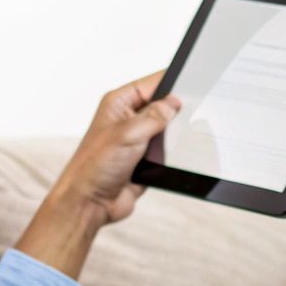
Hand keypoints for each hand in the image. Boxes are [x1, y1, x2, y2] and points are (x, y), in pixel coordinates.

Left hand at [15, 71, 179, 277]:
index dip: (173, 82)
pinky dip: (173, 154)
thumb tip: (174, 103)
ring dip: (175, 136)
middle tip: (191, 115)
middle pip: (163, 106)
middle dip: (177, 112)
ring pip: (168, 130)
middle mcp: (129, 118)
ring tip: (178, 140)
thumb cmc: (95, 166)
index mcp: (119, 103)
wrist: (90, 203)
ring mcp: (138, 139)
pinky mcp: (146, 159)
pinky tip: (175, 157)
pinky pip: (167, 151)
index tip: (194, 82)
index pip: (153, 83)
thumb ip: (154, 116)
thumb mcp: (128, 133)